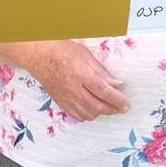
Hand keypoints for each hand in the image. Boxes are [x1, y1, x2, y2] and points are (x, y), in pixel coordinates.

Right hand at [0, 40, 127, 121]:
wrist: (39, 56)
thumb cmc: (62, 51)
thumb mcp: (85, 55)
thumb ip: (101, 72)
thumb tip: (116, 83)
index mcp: (82, 75)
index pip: (104, 91)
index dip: (118, 100)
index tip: (127, 104)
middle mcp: (74, 89)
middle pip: (98, 106)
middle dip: (112, 109)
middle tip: (122, 107)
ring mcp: (67, 98)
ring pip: (88, 114)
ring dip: (101, 113)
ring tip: (108, 107)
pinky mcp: (61, 102)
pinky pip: (77, 115)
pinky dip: (88, 115)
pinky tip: (92, 109)